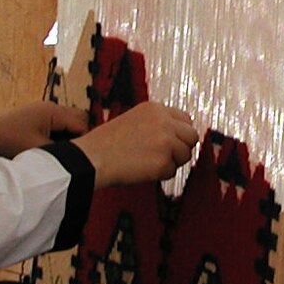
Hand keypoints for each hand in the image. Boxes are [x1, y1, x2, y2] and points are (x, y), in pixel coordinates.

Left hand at [0, 102, 88, 158]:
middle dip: (80, 137)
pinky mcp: (37, 116)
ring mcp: (43, 110)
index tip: (86, 158)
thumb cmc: (8, 142)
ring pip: (68, 122)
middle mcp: (50, 107)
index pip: (82, 123)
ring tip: (63, 153)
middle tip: (76, 156)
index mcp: (53, 111)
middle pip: (78, 119)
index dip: (86, 141)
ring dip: (69, 137)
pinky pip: (57, 124)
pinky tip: (52, 149)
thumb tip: (82, 156)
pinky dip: (59, 135)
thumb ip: (64, 152)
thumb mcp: (39, 151)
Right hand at [75, 101, 198, 186]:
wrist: (92, 158)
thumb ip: (156, 123)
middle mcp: (163, 122)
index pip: (185, 119)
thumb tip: (177, 134)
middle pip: (191, 136)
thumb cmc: (106, 143)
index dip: (179, 134)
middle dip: (181, 147)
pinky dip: (160, 175)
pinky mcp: (163, 162)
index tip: (172, 142)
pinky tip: (142, 169)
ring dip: (171, 162)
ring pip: (185, 155)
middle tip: (164, 155)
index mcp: (155, 108)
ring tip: (148, 162)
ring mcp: (165, 141)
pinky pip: (172, 171)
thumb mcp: (133, 119)